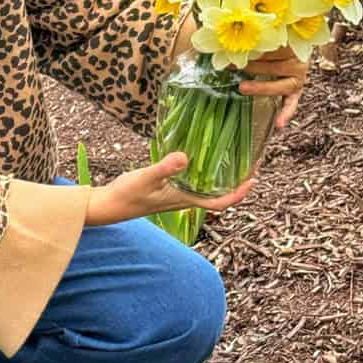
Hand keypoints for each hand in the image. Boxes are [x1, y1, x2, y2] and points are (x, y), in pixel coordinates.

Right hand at [84, 151, 253, 226]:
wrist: (109, 205)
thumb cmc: (126, 194)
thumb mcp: (146, 177)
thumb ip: (165, 168)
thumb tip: (185, 157)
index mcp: (184, 199)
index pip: (219, 203)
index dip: (238, 194)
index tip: (253, 179)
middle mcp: (184, 200)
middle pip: (218, 196)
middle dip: (236, 184)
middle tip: (251, 164)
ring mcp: (176, 196)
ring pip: (206, 190)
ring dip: (222, 179)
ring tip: (233, 160)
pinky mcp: (168, 190)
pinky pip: (193, 184)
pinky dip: (203, 174)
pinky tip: (201, 159)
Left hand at [239, 46, 308, 127]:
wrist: (297, 47)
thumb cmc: (278, 42)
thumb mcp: (270, 39)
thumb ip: (256, 43)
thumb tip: (230, 47)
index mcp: (292, 47)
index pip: (272, 49)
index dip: (252, 50)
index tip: (235, 51)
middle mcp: (298, 63)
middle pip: (275, 67)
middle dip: (251, 67)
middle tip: (231, 67)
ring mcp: (299, 78)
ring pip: (281, 85)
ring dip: (260, 87)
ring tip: (242, 88)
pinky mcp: (297, 91)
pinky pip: (292, 103)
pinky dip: (286, 113)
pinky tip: (279, 123)